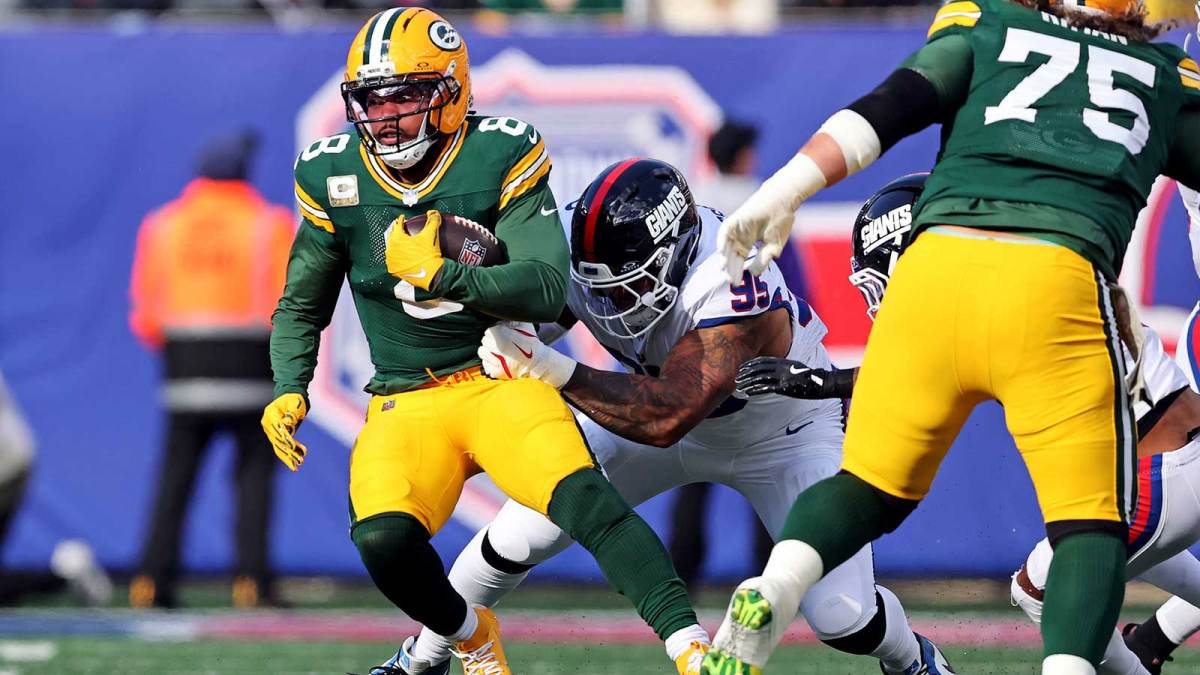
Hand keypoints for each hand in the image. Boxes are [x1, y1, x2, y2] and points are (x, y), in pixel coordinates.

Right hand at [261, 393, 307, 470]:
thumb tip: (287, 423)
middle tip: (299, 461)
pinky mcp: (275, 435)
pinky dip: (289, 454)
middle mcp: (268, 424)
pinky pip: (281, 446)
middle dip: (289, 451)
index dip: (286, 438)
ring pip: (278, 446)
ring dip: (289, 457)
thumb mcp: (295, 403)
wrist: (290, 397)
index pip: (278, 428)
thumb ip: (291, 413)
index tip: (294, 446)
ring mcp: (270, 430)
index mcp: (271, 414)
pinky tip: (297, 461)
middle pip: (277, 440)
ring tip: (298, 465)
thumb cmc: (294, 399)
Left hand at [385, 210, 444, 290]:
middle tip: (402, 228)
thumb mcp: (432, 235)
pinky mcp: (393, 270)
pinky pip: (393, 260)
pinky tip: (401, 254)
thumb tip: (434, 212)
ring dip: (395, 244)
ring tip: (401, 241)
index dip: (401, 219)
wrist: (431, 275)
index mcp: (397, 239)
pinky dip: (396, 256)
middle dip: (396, 231)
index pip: (397, 225)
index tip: (403, 218)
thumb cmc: (429, 254)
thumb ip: (433, 220)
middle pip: (392, 236)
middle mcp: (390, 249)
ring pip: (391, 248)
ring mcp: (391, 260)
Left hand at [478, 321, 577, 388]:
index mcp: (501, 334)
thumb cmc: (531, 343)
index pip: (488, 331)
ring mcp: (495, 361)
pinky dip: (489, 363)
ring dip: (487, 351)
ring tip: (496, 352)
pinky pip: (485, 365)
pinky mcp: (496, 372)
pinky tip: (498, 361)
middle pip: (484, 341)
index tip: (500, 335)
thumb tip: (503, 312)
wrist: (537, 362)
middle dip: (491, 341)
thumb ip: (512, 318)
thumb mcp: (525, 325)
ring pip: (481, 352)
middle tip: (500, 343)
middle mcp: (496, 347)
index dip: (495, 332)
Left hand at [718, 154, 826, 282]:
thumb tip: (754, 274)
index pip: (740, 261)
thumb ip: (763, 260)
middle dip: (731, 269)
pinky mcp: (735, 220)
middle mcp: (740, 237)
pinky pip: (724, 232)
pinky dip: (722, 242)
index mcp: (748, 243)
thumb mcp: (773, 245)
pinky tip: (722, 253)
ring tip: (725, 270)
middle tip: (731, 281)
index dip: (739, 272)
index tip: (738, 284)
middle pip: (731, 256)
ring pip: (726, 246)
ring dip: (724, 258)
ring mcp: (736, 229)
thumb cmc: (780, 221)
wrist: (783, 200)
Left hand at [735, 357, 837, 399]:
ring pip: (759, 378)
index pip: (762, 361)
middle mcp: (780, 367)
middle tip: (737, 377)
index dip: (750, 364)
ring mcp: (781, 376)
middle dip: (746, 373)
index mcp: (783, 361)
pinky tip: (747, 393)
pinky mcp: (783, 387)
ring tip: (739, 386)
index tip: (742, 367)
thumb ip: (783, 367)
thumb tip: (774, 369)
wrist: (820, 382)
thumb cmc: (809, 377)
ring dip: (747, 382)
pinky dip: (754, 390)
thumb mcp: (795, 367)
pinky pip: (765, 388)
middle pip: (758, 369)